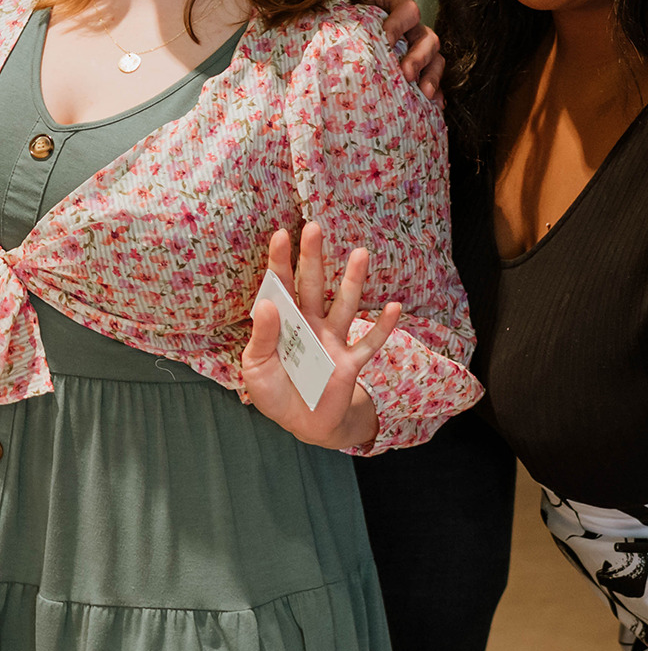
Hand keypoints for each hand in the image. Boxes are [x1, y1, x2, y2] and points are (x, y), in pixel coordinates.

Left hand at [242, 223, 395, 449]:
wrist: (300, 423)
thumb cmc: (274, 390)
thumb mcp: (256, 367)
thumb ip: (261, 337)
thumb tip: (266, 304)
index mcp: (283, 322)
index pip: (280, 286)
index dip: (280, 261)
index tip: (281, 235)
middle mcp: (309, 324)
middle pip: (312, 285)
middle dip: (313, 258)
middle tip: (314, 227)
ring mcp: (332, 341)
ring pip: (344, 305)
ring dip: (352, 281)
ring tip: (360, 253)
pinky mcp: (349, 363)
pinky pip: (369, 343)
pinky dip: (382, 327)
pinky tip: (394, 307)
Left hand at [325, 0, 442, 97]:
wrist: (329, 5)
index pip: (408, 8)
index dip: (400, 23)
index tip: (384, 39)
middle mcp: (408, 22)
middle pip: (427, 38)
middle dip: (419, 57)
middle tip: (406, 74)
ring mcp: (409, 43)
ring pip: (433, 58)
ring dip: (432, 76)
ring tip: (425, 94)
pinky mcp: (406, 60)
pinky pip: (426, 75)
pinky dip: (434, 89)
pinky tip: (433, 105)